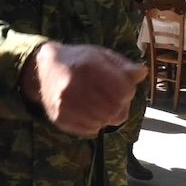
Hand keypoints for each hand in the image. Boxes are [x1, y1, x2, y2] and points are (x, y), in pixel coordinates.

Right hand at [21, 42, 146, 136]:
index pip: (124, 92)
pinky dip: (95, 124)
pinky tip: (90, 112)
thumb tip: (142, 73)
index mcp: (89, 67)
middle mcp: (75, 86)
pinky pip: (89, 130)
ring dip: (107, 116)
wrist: (43, 68)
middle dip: (119, 106)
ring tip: (100, 105)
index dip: (127, 92)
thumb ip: (123, 66)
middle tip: (112, 99)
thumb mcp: (101, 55)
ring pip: (103, 122)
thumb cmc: (78, 60)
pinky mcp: (60, 118)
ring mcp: (66, 104)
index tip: (121, 88)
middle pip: (115, 110)